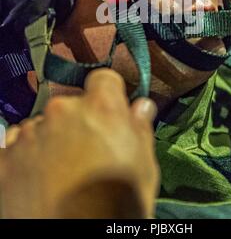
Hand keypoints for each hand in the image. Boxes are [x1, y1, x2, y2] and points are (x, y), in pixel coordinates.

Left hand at [0, 69, 158, 218]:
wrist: (76, 236)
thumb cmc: (116, 207)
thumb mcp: (144, 166)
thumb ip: (140, 128)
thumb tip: (141, 108)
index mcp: (101, 108)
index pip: (103, 79)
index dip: (108, 94)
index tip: (109, 109)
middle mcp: (63, 112)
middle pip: (71, 105)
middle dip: (78, 122)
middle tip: (86, 152)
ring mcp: (30, 134)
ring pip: (43, 125)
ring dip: (51, 139)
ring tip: (61, 172)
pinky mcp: (5, 159)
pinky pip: (15, 145)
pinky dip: (25, 157)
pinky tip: (39, 179)